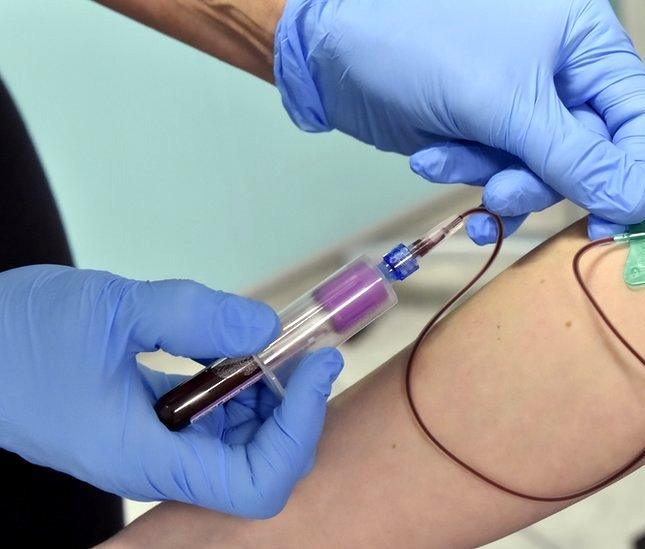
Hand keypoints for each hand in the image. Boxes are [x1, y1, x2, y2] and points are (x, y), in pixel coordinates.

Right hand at [0, 265, 342, 518]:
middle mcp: (155, 466)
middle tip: (303, 351)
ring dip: (267, 398)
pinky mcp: (147, 429)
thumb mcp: (112, 309)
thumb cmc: (20, 335)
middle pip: (258, 465)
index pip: (256, 482)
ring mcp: (152, 450)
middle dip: (292, 411)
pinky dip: (236, 389)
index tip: (315, 367)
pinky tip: (231, 349)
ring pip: (239, 444)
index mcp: (144, 458)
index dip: (299, 430)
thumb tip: (267, 327)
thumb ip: (195, 316)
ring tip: (271, 345)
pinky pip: (211, 423)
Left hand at [275, 0, 644, 239]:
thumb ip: (573, 157)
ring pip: (542, 173)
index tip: (612, 222)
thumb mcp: (505, 104)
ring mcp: (522, 106)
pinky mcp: (486, 131)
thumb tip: (634, 203)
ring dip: (498, 181)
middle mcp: (562, 75)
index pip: (640, 117)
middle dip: (540, 179)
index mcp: (586, 44)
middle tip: (499, 192)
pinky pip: (502, 173)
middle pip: (591, 155)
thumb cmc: (422, 44)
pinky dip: (471, 175)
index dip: (633, 173)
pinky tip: (433, 160)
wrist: (331, 49)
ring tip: (448, 162)